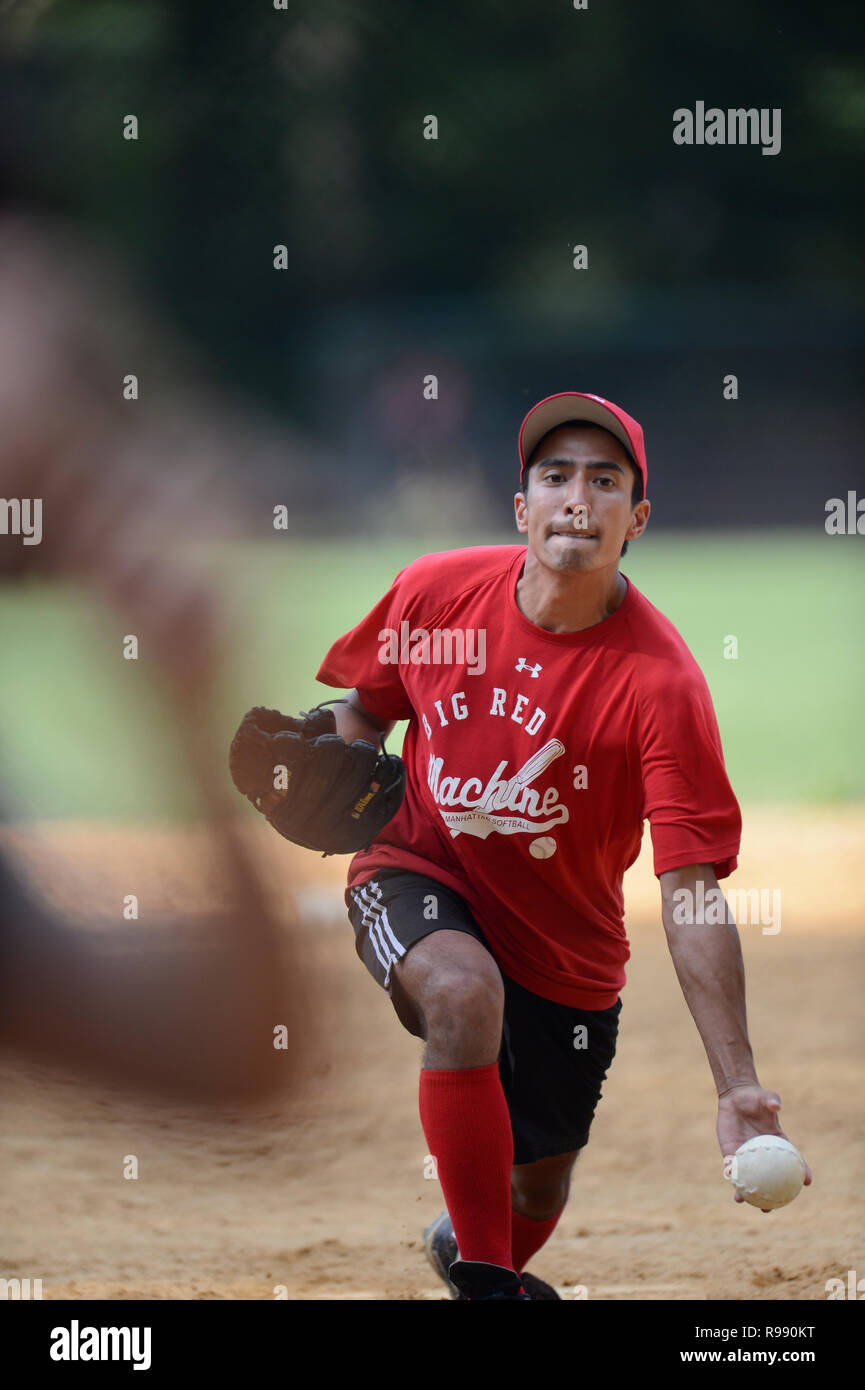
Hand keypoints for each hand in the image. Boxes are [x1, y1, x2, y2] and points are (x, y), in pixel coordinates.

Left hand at [717, 1084, 811, 1210]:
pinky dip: (732, 1177)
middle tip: (771, 1208)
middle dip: (772, 1197)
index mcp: (778, 1144)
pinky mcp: (732, 1152)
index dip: (803, 1172)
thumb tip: (776, 1105)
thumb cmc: (755, 1098)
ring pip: (749, 1179)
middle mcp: (764, 1155)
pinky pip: (733, 1167)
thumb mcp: (765, 1097)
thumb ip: (771, 1100)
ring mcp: (748, 1156)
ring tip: (744, 1202)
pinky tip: (730, 1184)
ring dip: (746, 1192)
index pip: (794, 1161)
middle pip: (771, 1180)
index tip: (808, 1182)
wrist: (736, 1097)